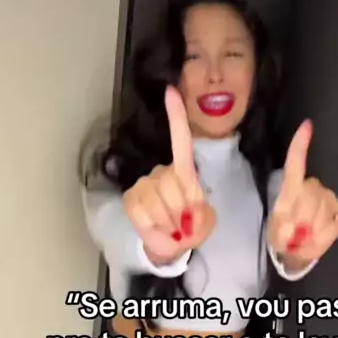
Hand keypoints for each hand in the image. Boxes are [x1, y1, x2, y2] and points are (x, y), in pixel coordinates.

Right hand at [123, 86, 215, 264]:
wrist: (171, 246)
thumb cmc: (191, 227)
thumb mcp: (206, 222)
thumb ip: (202, 215)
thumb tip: (189, 214)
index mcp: (184, 171)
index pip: (181, 140)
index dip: (176, 117)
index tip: (170, 91)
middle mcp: (162, 171)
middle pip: (173, 184)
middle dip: (183, 209)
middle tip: (185, 224)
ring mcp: (144, 183)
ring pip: (159, 200)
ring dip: (170, 221)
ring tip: (173, 228)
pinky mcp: (131, 199)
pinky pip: (143, 212)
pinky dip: (154, 227)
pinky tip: (157, 228)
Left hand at [267, 120, 337, 269]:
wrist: (297, 251)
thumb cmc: (284, 237)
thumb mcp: (276, 234)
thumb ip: (283, 230)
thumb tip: (295, 229)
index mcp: (290, 188)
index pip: (295, 163)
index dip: (300, 145)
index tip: (307, 126)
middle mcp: (311, 187)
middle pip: (310, 196)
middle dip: (301, 219)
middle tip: (294, 236)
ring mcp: (328, 197)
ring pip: (321, 211)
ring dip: (311, 230)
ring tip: (303, 239)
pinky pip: (334, 222)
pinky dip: (324, 236)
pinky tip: (316, 238)